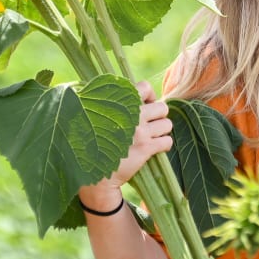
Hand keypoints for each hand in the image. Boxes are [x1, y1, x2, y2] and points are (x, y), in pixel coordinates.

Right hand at [78, 81, 173, 209]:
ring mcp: (139, 131)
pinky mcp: (145, 148)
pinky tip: (154, 148)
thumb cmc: (91, 141)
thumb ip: (113, 103)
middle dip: (158, 116)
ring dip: (161, 131)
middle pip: (162, 107)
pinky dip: (164, 145)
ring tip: (151, 137)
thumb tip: (135, 98)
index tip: (145, 106)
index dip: (149, 96)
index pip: (146, 87)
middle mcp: (130, 114)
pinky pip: (167, 141)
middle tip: (149, 125)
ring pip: (167, 124)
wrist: (92, 171)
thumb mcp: (96, 114)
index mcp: (118, 102)